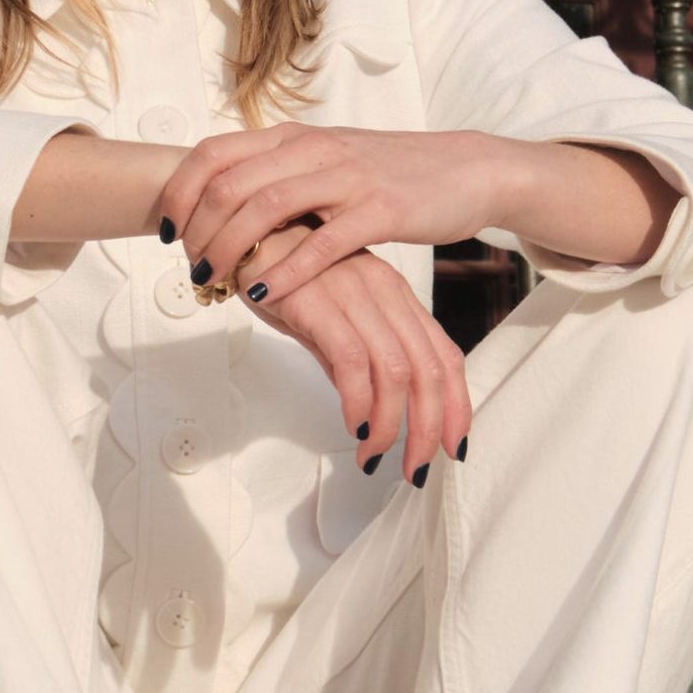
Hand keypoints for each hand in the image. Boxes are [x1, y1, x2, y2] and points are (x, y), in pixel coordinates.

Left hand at [161, 124, 505, 304]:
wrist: (464, 169)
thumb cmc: (388, 173)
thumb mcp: (323, 161)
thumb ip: (276, 174)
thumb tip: (221, 200)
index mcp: (293, 138)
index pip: (213, 154)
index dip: (180, 192)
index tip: (164, 229)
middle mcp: (312, 150)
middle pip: (229, 184)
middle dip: (196, 229)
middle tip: (186, 264)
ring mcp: (345, 178)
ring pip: (266, 208)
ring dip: (229, 248)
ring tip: (211, 279)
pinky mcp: (378, 211)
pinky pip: (321, 243)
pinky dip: (285, 269)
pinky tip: (262, 292)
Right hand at [239, 222, 470, 481]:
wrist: (236, 224)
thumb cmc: (279, 268)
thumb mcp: (328, 313)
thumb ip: (350, 355)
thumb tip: (363, 404)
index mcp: (394, 295)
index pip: (444, 356)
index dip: (456, 406)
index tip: (452, 445)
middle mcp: (384, 293)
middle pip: (430, 370)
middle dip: (429, 428)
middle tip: (415, 468)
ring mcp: (354, 295)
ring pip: (396, 371)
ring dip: (391, 424)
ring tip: (375, 455)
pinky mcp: (320, 301)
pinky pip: (353, 360)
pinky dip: (359, 401)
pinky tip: (354, 425)